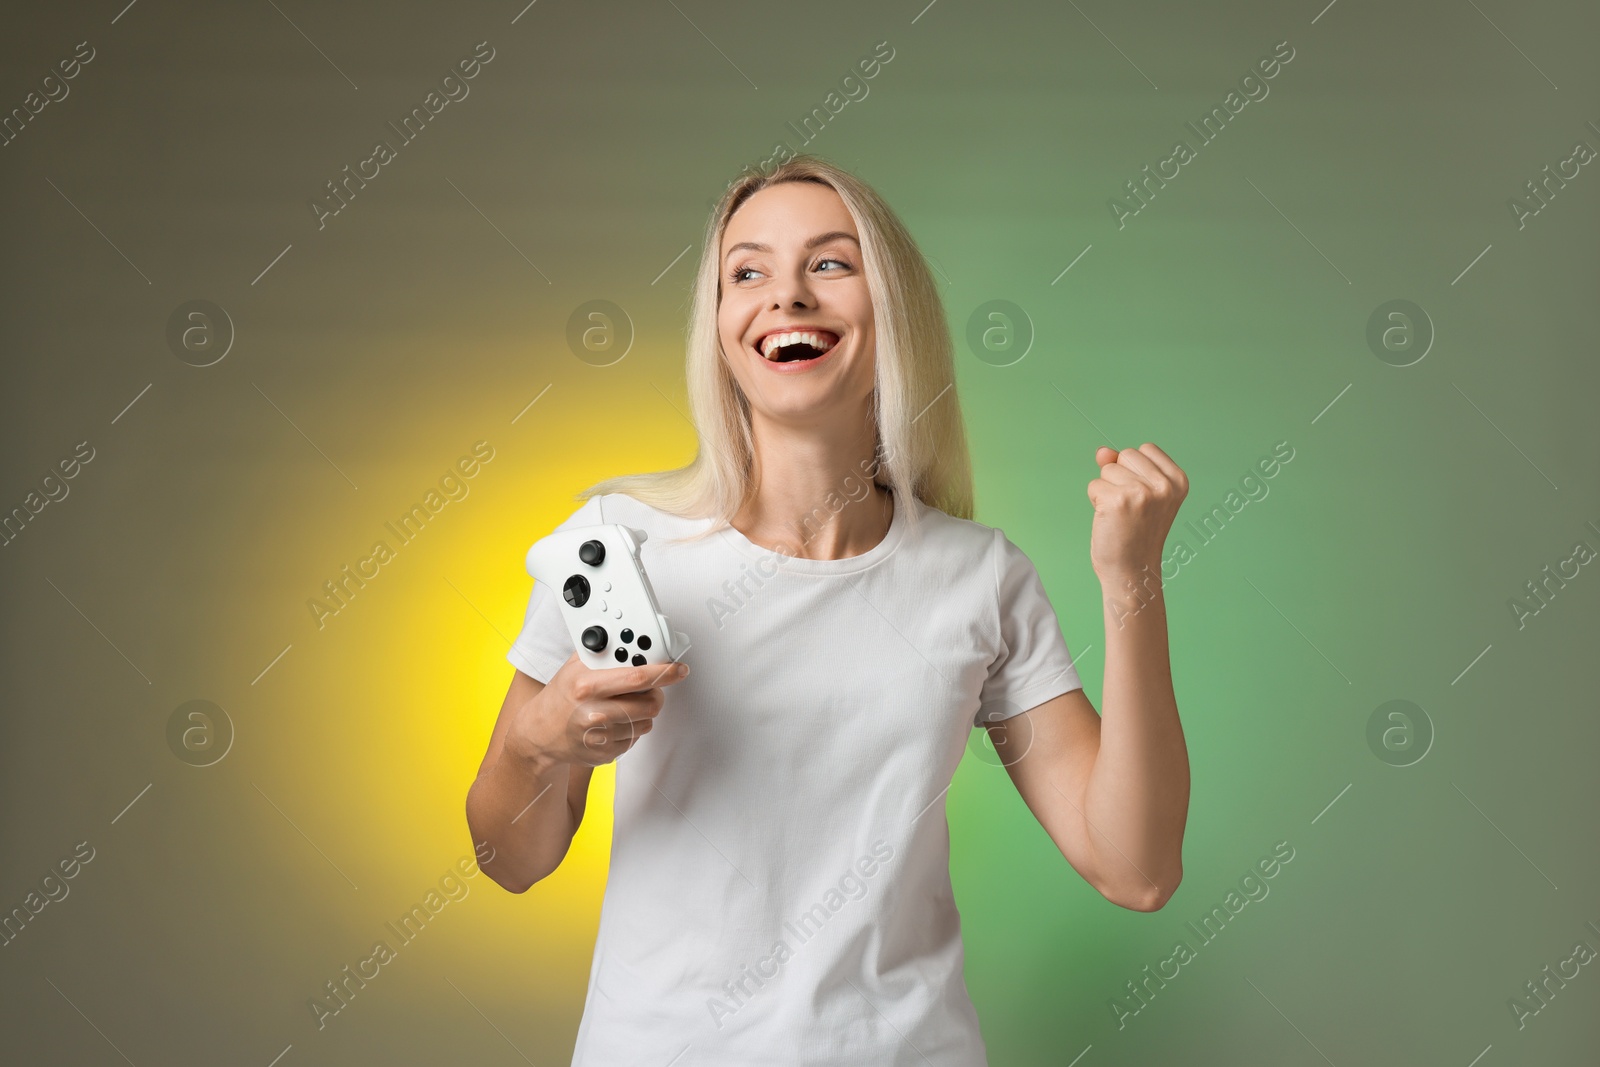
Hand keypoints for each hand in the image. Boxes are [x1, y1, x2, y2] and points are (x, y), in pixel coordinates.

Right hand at [506, 653, 688, 769]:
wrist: (537, 735)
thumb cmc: (559, 698)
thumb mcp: (574, 668)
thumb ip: (602, 653)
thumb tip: (632, 641)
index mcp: (587, 686)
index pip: (637, 677)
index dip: (664, 672)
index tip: (678, 669)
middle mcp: (594, 713)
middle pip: (650, 703)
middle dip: (657, 693)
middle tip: (652, 688)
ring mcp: (600, 737)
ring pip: (647, 722)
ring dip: (644, 711)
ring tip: (626, 704)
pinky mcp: (605, 754)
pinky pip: (636, 738)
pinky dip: (632, 728)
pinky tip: (615, 721)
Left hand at [1087, 443, 1188, 581]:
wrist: (1132, 570)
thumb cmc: (1135, 533)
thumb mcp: (1140, 493)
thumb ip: (1123, 466)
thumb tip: (1102, 451)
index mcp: (1178, 481)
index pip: (1145, 449)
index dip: (1134, 470)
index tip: (1142, 498)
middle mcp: (1165, 486)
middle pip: (1125, 455)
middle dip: (1119, 477)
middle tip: (1129, 508)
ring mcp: (1142, 492)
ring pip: (1107, 469)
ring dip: (1106, 491)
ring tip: (1121, 515)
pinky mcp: (1119, 500)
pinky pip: (1094, 485)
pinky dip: (1096, 502)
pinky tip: (1110, 520)